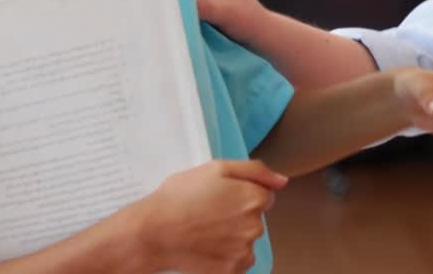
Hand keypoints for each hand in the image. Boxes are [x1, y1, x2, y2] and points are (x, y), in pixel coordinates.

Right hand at [134, 160, 287, 273]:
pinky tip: (205, 248)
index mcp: (255, 198)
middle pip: (255, 219)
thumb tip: (282, 181)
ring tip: (203, 232)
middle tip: (207, 215)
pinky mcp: (232, 270)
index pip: (263, 196)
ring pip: (245, 241)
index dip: (240, 195)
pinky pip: (237, 261)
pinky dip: (225, 257)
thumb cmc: (179, 197)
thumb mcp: (216, 169)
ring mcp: (244, 250)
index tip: (219, 198)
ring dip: (231, 238)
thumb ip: (255, 171)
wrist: (150, 233)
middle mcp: (255, 225)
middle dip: (237, 216)